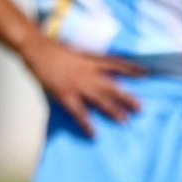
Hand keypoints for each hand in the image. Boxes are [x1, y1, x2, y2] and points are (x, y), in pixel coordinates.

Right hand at [18, 34, 142, 136]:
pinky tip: (95, 134)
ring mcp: (78, 85)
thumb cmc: (52, 46)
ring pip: (100, 101)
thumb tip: (95, 64)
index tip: (145, 74)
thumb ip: (86, 58)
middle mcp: (88, 72)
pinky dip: (87, 124)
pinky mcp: (66, 95)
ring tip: (126, 121)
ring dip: (114, 111)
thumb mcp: (74, 48)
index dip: (131, 69)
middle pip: (112, 87)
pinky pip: (79, 113)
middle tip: (141, 109)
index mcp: (90, 59)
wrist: (36, 48)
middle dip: (127, 98)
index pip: (116, 64)